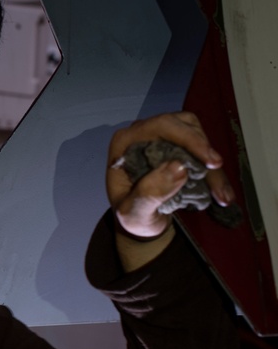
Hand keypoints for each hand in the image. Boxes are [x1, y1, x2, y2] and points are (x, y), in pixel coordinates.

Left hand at [106, 112, 234, 249]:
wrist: (140, 222)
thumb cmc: (131, 215)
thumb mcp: (132, 212)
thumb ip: (149, 193)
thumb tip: (179, 167)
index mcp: (125, 142)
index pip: (161, 126)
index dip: (189, 139)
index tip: (210, 163)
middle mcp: (144, 134)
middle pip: (184, 127)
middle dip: (205, 155)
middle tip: (217, 183)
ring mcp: (164, 139)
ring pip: (198, 137)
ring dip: (213, 167)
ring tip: (221, 195)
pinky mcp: (180, 149)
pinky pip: (204, 153)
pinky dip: (215, 173)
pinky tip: (223, 193)